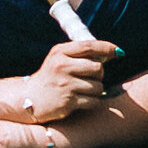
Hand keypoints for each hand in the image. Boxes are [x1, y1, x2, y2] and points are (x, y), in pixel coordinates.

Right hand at [4, 38, 118, 121]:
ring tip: (82, 90)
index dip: (107, 48)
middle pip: (98, 68)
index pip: (89, 46)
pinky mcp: (68, 102)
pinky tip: (81, 100)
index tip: (118, 52)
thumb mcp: (59, 59)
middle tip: (90, 78)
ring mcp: (65, 85)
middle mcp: (62, 66)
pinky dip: (91, 102)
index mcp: (60, 52)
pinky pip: (93, 101)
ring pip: (98, 86)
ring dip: (95, 90)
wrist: (29, 99)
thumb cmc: (51, 77)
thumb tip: (112, 52)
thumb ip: (80, 53)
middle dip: (99, 74)